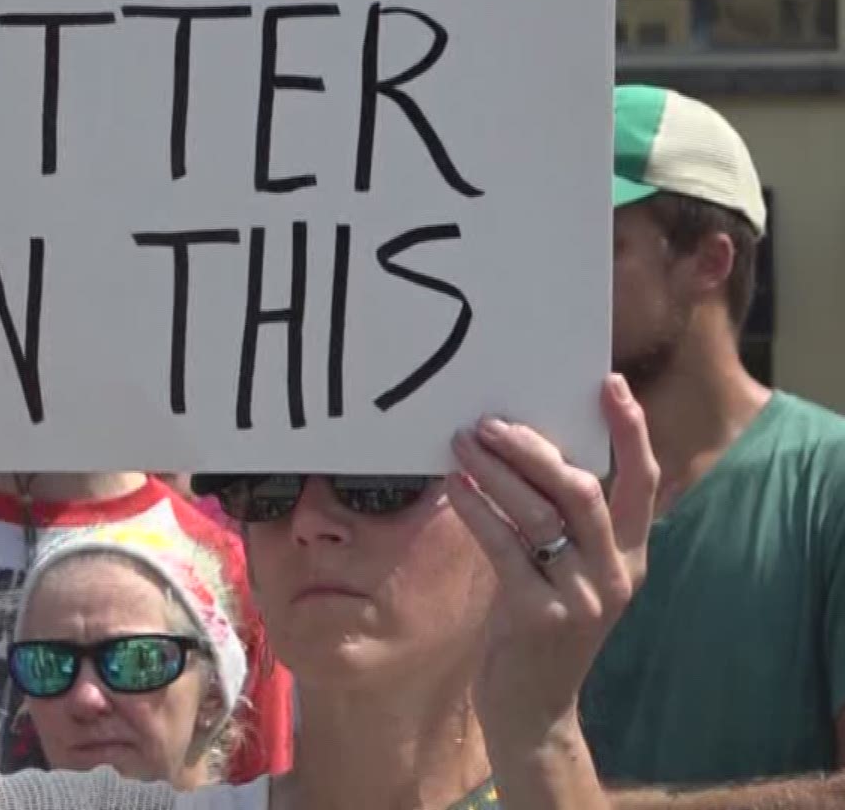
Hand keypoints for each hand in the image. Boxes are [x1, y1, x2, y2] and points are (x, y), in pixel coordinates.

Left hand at [445, 374, 657, 749]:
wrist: (534, 712)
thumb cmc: (539, 628)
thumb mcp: (566, 575)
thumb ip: (560, 526)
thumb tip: (520, 451)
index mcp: (630, 557)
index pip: (640, 484)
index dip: (630, 432)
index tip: (611, 384)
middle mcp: (615, 574)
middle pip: (583, 489)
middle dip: (535, 448)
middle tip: (489, 421)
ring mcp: (581, 597)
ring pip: (542, 514)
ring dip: (497, 472)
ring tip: (462, 443)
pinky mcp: (540, 617)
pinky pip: (506, 549)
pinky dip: (478, 512)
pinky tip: (455, 488)